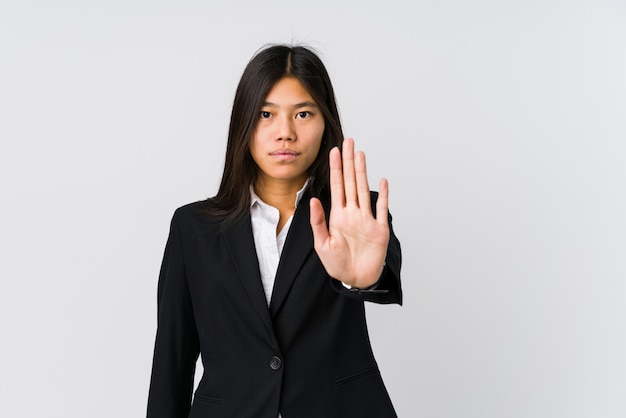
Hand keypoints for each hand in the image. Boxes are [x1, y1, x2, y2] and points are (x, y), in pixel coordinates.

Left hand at [309, 138, 389, 287]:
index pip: (336, 186)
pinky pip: (381, 209)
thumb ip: (318, 222)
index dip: (335, 168)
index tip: (333, 151)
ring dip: (362, 172)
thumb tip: (314, 199)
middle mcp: (353, 213)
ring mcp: (367, 219)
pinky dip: (382, 195)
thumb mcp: (322, 244)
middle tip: (348, 142)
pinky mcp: (379, 229)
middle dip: (349, 162)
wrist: (355, 280)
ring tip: (360, 154)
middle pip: (351, 182)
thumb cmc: (338, 264)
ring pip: (364, 190)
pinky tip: (382, 181)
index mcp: (338, 216)